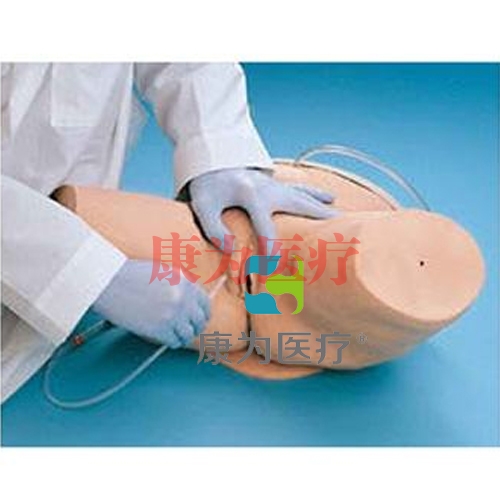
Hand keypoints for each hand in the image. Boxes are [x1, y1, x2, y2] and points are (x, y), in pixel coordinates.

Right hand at [93, 260, 209, 346]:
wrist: (108, 281)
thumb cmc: (129, 275)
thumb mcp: (162, 273)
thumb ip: (179, 286)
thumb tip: (189, 304)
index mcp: (184, 281)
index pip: (205, 301)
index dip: (203, 313)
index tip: (199, 318)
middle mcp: (183, 297)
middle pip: (200, 320)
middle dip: (195, 326)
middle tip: (189, 330)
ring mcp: (173, 313)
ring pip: (189, 333)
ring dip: (183, 336)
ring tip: (176, 335)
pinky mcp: (160, 328)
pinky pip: (175, 340)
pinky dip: (173, 342)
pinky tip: (167, 339)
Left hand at [189, 168, 338, 252]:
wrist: (211, 159)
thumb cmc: (207, 185)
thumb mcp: (202, 205)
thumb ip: (214, 228)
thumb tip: (232, 250)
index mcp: (251, 196)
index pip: (266, 228)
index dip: (270, 251)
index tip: (272, 269)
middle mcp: (269, 189)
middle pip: (299, 206)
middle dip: (318, 221)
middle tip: (340, 234)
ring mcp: (275, 185)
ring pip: (305, 196)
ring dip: (323, 207)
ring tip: (343, 218)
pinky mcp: (276, 184)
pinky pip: (300, 189)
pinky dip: (315, 194)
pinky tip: (330, 198)